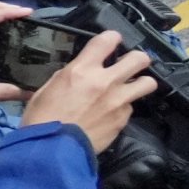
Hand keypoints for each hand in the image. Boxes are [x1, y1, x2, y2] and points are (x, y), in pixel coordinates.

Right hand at [22, 28, 157, 155]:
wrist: (51, 150)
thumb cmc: (41, 119)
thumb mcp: (47, 89)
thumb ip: (69, 77)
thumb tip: (80, 73)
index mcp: (81, 70)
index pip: (108, 40)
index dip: (112, 38)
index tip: (112, 41)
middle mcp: (105, 82)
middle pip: (139, 59)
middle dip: (136, 59)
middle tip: (128, 64)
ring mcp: (118, 101)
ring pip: (147, 83)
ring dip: (139, 83)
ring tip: (130, 88)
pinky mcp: (122, 119)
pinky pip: (131, 107)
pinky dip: (123, 108)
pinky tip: (111, 114)